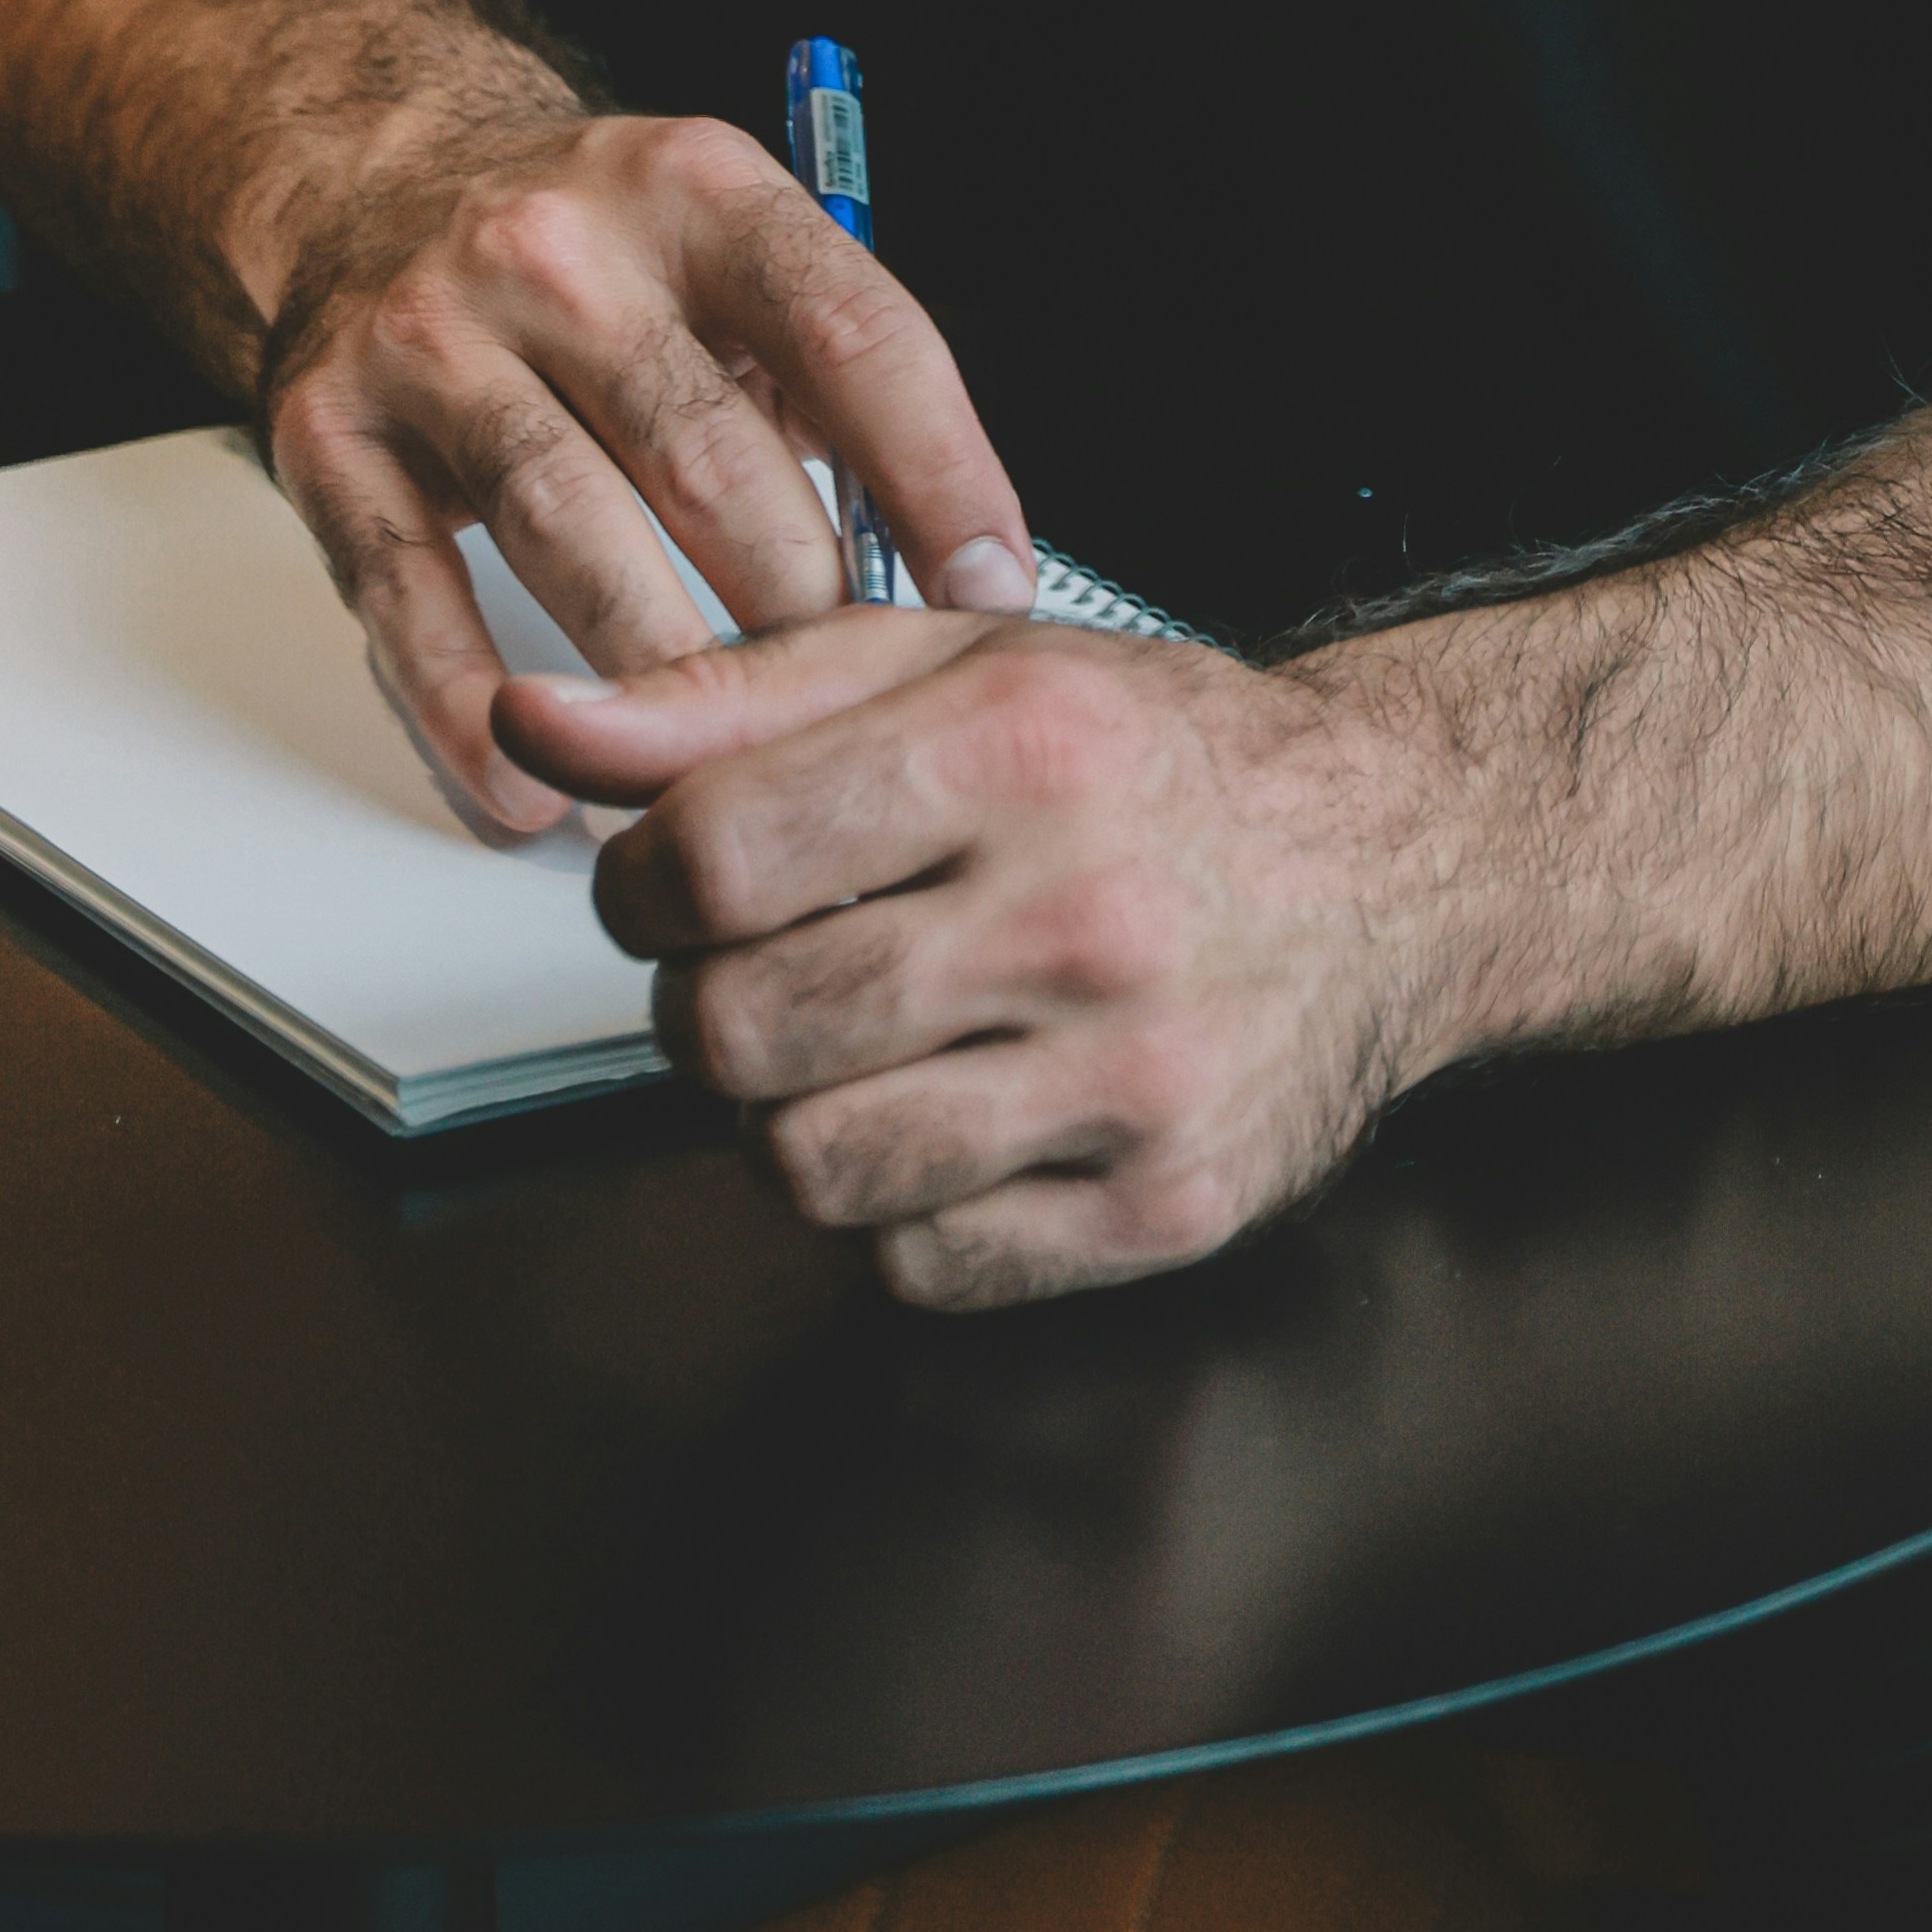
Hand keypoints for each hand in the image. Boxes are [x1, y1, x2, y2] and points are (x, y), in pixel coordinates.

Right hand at [259, 102, 1036, 837]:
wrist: (374, 182)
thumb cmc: (595, 256)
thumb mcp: (730, 250)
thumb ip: (833, 378)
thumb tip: (959, 563)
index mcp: (694, 187)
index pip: (849, 330)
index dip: (936, 474)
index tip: (987, 591)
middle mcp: (556, 245)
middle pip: (707, 453)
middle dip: (797, 607)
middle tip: (852, 714)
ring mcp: (431, 335)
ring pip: (568, 527)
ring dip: (655, 671)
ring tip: (719, 769)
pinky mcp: (329, 431)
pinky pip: (410, 593)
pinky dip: (473, 709)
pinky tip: (536, 785)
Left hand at [501, 603, 1473, 1304]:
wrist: (1395, 858)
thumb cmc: (1153, 755)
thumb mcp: (951, 663)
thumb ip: (729, 698)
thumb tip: (536, 724)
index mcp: (1017, 748)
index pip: (711, 857)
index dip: (641, 885)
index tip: (669, 886)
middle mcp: (1082, 914)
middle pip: (745, 1032)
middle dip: (705, 1011)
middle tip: (756, 973)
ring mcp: (1134, 1079)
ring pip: (816, 1170)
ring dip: (788, 1120)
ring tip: (851, 1048)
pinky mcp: (1166, 1209)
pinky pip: (924, 1267)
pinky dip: (898, 1211)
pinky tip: (952, 1114)